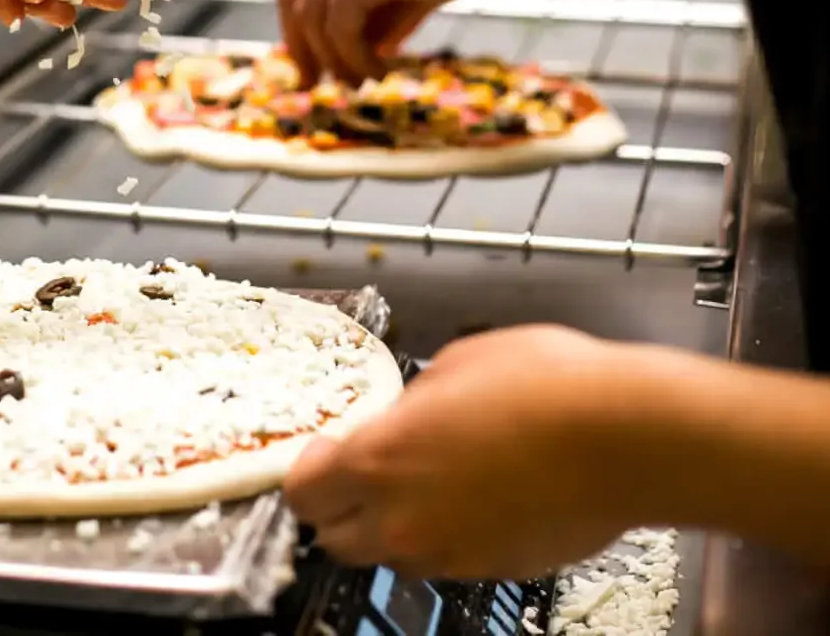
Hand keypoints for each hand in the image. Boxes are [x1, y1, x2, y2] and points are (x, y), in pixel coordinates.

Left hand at [278, 0, 530, 86]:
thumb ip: (387, 9)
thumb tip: (369, 49)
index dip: (301, 26)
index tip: (311, 63)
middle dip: (302, 48)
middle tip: (314, 86)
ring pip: (314, 17)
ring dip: (335, 60)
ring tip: (361, 85)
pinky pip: (339, 27)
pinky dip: (354, 58)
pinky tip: (380, 72)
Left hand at [284, 325, 649, 580]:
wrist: (630, 438)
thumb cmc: (548, 386)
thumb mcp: (455, 365)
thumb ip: (410, 404)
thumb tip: (404, 418)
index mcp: (382, 460)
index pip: (302, 492)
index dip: (307, 471)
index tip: (323, 451)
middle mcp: (406, 521)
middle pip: (335, 538)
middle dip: (341, 506)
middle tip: (368, 470)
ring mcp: (452, 553)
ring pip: (393, 553)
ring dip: (395, 522)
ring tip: (434, 478)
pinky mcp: (495, 568)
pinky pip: (448, 558)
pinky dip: (449, 533)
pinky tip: (481, 493)